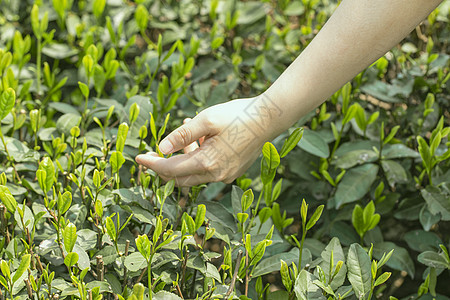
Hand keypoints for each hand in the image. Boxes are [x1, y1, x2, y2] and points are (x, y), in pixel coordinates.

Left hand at [135, 94, 283, 185]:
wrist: (269, 118)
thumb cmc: (238, 115)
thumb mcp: (206, 120)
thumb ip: (182, 135)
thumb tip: (161, 148)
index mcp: (207, 163)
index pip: (171, 169)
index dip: (152, 164)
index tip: (138, 159)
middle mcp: (217, 175)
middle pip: (181, 177)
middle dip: (165, 165)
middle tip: (154, 152)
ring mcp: (226, 175)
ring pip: (194, 173)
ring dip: (184, 157)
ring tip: (187, 132)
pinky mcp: (233, 171)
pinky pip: (208, 169)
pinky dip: (199, 157)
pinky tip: (202, 138)